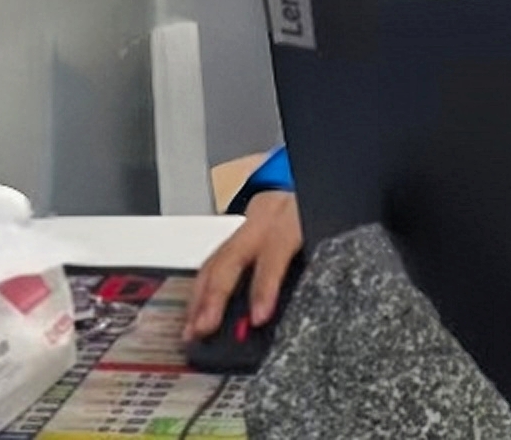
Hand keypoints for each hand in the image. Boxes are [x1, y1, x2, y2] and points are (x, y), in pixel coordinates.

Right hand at [184, 191, 303, 338]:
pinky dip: (200, 288)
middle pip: (230, 258)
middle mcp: (262, 222)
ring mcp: (246, 225)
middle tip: (204, 327)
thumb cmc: (313, 214)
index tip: (258, 317)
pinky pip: (212, 260)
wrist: (308, 182)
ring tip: (190, 328)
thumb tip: (288, 304)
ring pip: (214, 260)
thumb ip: (305, 265)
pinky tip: (194, 310)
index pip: (274, 255)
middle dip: (214, 295)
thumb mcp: (320, 235)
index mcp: (289, 223)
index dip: (265, 288)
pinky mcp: (237, 233)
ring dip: (199, 297)